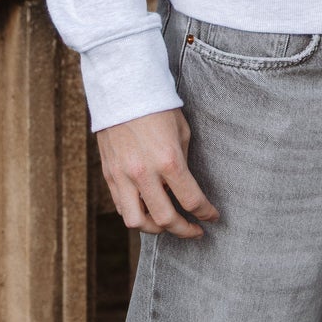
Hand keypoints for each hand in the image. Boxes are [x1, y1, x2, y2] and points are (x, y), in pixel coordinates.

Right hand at [97, 108, 217, 237]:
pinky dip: (136, 215)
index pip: (191, 200)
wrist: (123, 90)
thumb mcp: (182, 132)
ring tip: (169, 226)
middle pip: (165, 219)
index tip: (212, 218)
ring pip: (137, 222)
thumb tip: (183, 188)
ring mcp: (123, 177)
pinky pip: (122, 207)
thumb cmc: (158, 107)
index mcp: (168, 160)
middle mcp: (144, 173)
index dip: (205, 213)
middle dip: (184, 231)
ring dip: (156, 229)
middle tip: (195, 231)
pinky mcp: (109, 175)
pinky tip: (148, 211)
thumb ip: (182, 163)